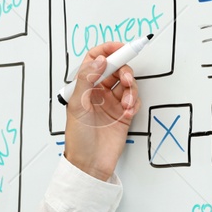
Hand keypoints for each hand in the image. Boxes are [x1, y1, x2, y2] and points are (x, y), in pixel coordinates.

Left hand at [62, 43, 138, 181]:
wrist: (90, 164)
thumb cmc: (79, 138)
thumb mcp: (77, 106)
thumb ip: (87, 79)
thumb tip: (99, 60)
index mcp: (84, 86)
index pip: (96, 59)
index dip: (108, 50)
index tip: (120, 48)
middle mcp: (98, 91)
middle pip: (116, 68)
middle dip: (124, 70)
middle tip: (126, 79)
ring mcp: (111, 102)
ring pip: (127, 83)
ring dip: (130, 89)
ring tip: (127, 102)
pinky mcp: (124, 113)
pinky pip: (134, 99)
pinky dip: (134, 102)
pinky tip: (128, 111)